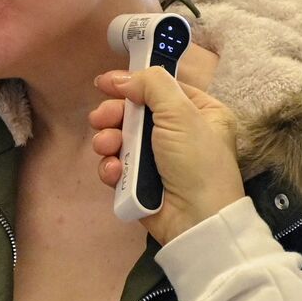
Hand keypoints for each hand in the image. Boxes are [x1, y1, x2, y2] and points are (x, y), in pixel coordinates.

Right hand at [90, 67, 244, 245]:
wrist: (197, 221)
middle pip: (135, 112)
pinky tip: (114, 172)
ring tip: (107, 147)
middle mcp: (180, 133)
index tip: (104, 83)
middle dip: (114, 115)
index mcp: (201, 112)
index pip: (162, 88)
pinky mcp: (141, 184)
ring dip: (108, 140)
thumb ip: (152, 85)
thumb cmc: (196, 161)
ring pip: (121, 139)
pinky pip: (118, 167)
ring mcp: (159, 160)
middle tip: (100, 119)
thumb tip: (122, 79)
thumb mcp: (181, 113)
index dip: (133, 83)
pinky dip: (111, 167)